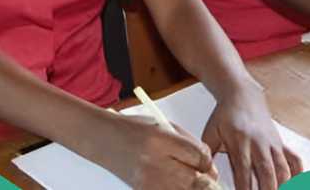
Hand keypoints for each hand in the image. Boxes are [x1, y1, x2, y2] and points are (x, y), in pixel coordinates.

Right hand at [102, 114, 219, 189]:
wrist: (100, 138)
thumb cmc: (132, 130)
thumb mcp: (161, 126)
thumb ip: (187, 143)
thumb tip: (209, 163)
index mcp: (161, 140)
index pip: (200, 157)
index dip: (207, 162)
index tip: (204, 162)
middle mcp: (155, 162)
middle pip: (198, 181)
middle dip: (204, 179)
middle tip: (201, 175)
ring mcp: (148, 180)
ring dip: (190, 186)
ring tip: (184, 177)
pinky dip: (175, 188)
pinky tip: (171, 182)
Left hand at [202, 84, 302, 189]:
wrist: (242, 95)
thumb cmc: (224, 116)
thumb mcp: (211, 133)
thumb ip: (208, 154)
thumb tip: (204, 174)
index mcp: (239, 141)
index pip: (243, 169)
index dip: (245, 187)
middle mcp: (258, 143)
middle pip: (266, 171)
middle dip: (268, 189)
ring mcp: (272, 143)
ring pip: (282, 167)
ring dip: (284, 184)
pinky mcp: (281, 143)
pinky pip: (294, 159)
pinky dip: (299, 173)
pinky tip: (300, 184)